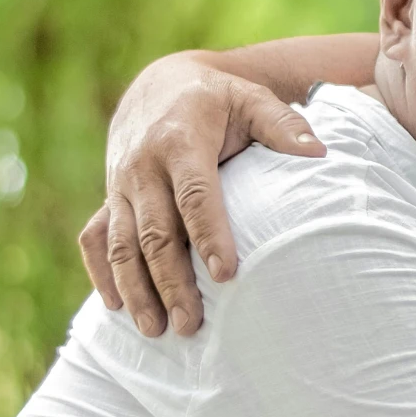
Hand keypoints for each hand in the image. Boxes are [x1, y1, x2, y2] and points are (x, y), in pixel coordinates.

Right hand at [79, 56, 323, 337]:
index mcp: (181, 141)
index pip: (195, 195)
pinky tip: (117, 308)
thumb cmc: (218, 100)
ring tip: (156, 330)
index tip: (228, 275)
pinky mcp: (109, 198)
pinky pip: (95, 239)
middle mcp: (143, 166)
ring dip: (136, 289)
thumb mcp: (251, 99)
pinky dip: (102, 273)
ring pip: (121, 244)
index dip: (209, 235)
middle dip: (170, 281)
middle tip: (190, 325)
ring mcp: (120, 185)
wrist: (159, 85)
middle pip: (155, 232)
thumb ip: (283, 125)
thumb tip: (320, 153)